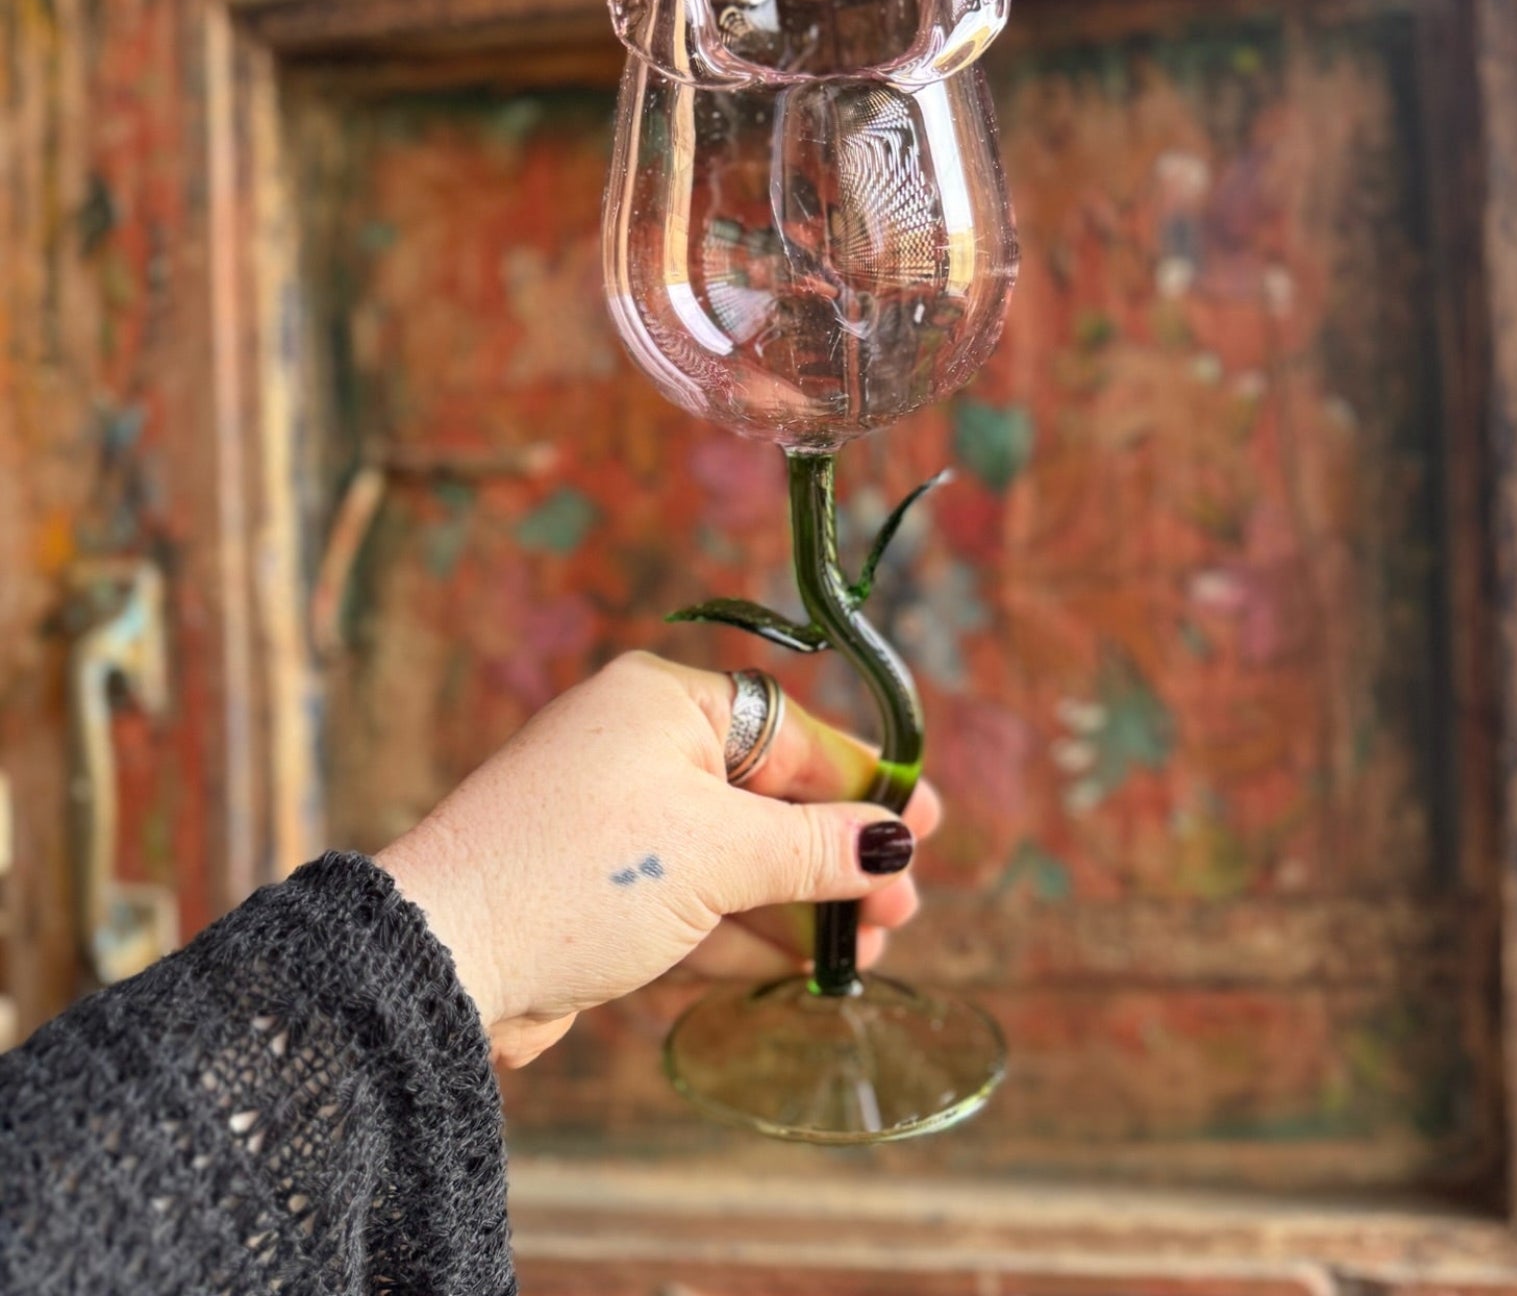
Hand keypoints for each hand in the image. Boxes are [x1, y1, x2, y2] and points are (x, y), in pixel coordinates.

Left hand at [374, 651, 936, 1068]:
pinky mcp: (602, 892)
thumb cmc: (579, 873)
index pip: (791, 734)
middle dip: (837, 856)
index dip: (862, 782)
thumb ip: (814, 847)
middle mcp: (640, 751)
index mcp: (665, 704)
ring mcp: (618, 824)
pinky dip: (749, 931)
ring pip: (736, 857)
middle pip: (769, 798)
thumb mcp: (717, 853)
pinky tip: (802, 963)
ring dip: (801, 903)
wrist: (442, 960)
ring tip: (865, 947)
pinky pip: (697, 901)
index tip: (924, 825)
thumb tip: (892, 843)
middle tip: (900, 907)